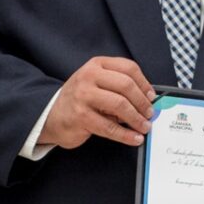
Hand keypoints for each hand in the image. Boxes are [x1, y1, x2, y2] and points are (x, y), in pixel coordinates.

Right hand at [39, 57, 154, 147]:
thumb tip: (147, 101)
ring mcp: (83, 96)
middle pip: (126, 85)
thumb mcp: (97, 83)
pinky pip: (109, 127)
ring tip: (145, 127)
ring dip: (137, 119)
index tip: (152, 97)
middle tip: (149, 114)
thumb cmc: (80, 99)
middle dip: (142, 102)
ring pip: (120, 105)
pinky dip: (126, 134)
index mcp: (97, 65)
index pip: (128, 68)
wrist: (51, 115)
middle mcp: (89, 76)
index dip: (144, 83)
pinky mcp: (81, 117)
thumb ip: (118, 86)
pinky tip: (134, 138)